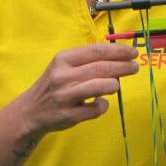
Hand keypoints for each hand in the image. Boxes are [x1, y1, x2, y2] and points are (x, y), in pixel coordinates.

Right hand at [17, 43, 138, 138]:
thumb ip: (86, 61)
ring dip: (114, 85)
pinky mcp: (69, 115)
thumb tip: (117, 58)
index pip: (96, 51)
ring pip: (100, 86)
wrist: (30, 111)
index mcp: (63, 59)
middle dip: (123, 66)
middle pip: (101, 67)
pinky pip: (95, 109)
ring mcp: (66, 96)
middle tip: (135, 67)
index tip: (132, 52)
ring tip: (116, 85)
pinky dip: (103, 105)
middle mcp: (63, 75)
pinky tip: (101, 103)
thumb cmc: (53, 85)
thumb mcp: (63, 66)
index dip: (118, 51)